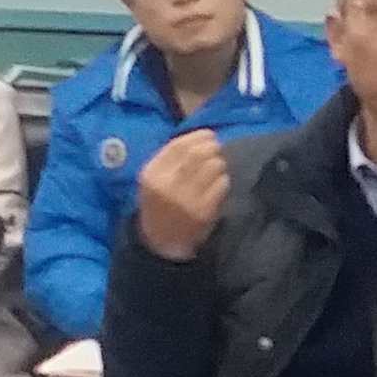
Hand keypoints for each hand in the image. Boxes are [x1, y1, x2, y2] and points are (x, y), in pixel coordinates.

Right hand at [134, 129, 227, 262]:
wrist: (160, 241)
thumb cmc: (158, 203)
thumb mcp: (154, 179)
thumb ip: (171, 158)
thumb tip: (203, 136)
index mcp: (152, 174)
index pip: (179, 145)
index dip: (199, 136)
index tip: (209, 136)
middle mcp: (167, 185)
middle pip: (198, 153)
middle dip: (213, 147)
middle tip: (217, 150)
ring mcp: (186, 200)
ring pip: (213, 167)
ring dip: (220, 163)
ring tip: (218, 167)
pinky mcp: (203, 212)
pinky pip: (221, 185)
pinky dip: (224, 180)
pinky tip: (219, 184)